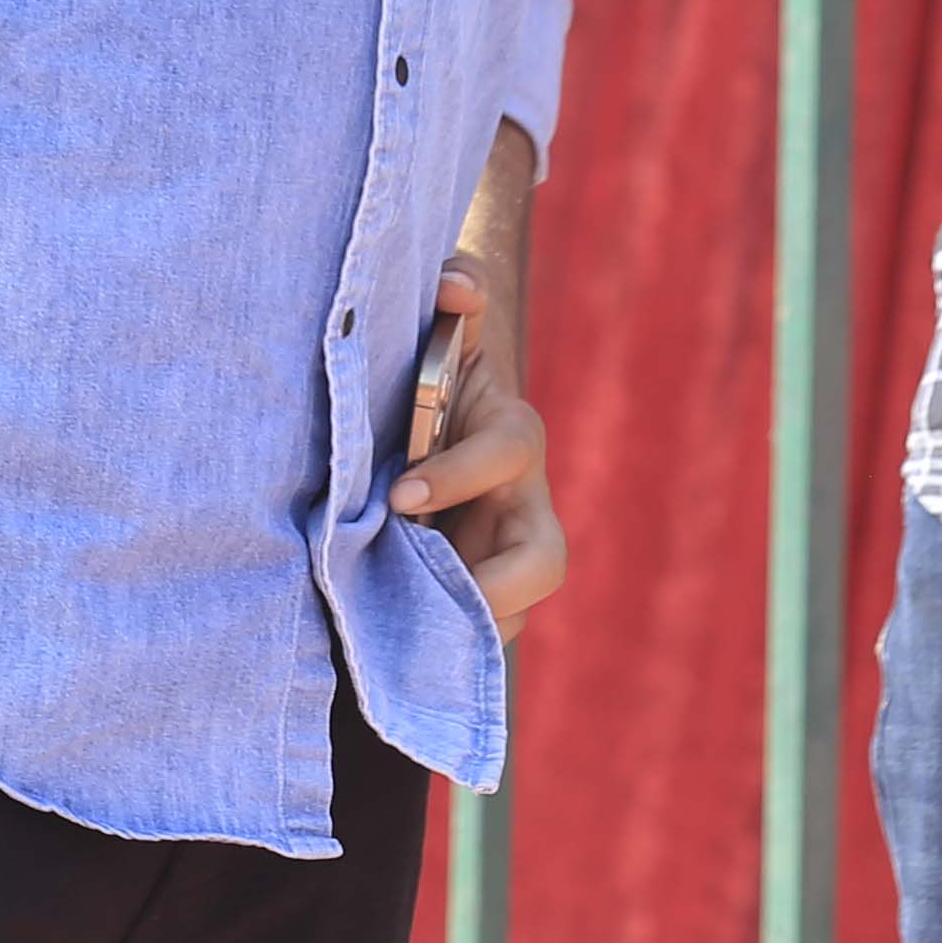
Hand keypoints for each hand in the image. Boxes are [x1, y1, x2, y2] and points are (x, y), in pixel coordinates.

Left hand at [389, 255, 567, 624]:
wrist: (427, 424)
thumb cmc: (434, 373)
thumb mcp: (444, 331)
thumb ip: (456, 293)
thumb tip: (455, 287)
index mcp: (511, 435)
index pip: (509, 452)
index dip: (460, 472)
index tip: (401, 493)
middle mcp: (522, 502)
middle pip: (545, 560)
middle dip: (498, 584)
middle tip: (427, 587)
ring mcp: (506, 557)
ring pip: (514, 612)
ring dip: (469, 630)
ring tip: (408, 640)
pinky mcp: (482, 598)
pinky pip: (480, 638)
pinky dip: (447, 650)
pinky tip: (396, 656)